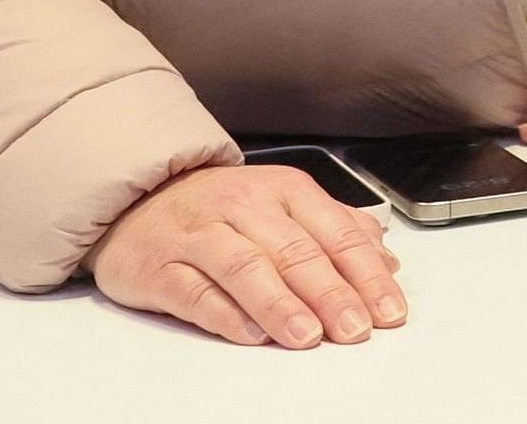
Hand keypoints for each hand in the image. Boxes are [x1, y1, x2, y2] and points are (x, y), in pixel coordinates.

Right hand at [89, 161, 403, 347]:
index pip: (336, 233)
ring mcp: (198, 235)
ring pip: (245, 267)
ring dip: (280, 304)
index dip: (366, 275)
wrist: (137, 197)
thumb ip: (337, 231)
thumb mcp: (285, 205)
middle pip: (295, 251)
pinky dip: (224, 314)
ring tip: (308, 336)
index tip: (388, 310)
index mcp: (284, 190)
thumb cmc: (222, 207)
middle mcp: (243, 206)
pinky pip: (194, 291)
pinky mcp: (159, 266)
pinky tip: (250, 334)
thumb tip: (387, 264)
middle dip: (331, 293)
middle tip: (355, 329)